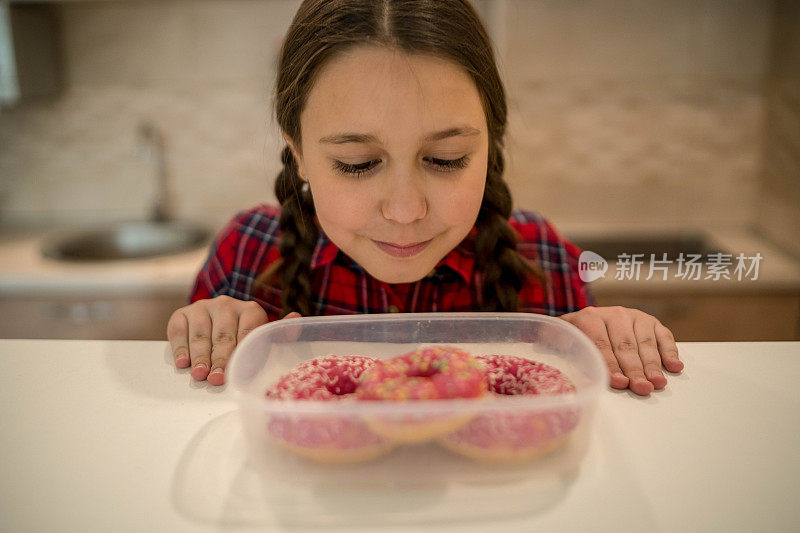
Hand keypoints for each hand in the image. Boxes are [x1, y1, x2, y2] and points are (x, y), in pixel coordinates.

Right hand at [167, 295, 298, 385]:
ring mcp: (203, 307)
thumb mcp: (262, 337)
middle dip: (219, 359)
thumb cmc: (244, 337)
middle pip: (223, 335)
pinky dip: (180, 347)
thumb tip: (297, 318)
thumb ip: (279, 333)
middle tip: (215, 378)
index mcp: (250, 310)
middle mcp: (226, 304)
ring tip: (198, 374)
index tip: (236, 370)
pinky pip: (180, 330)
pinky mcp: (182, 312)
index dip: (241, 352)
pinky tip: (183, 363)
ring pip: (201, 333)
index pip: (247, 332)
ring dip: (199, 355)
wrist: (215, 323)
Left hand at [558, 306, 683, 395]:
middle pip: (625, 345)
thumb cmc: (575, 338)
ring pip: (645, 342)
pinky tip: (674, 367)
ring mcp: (633, 316)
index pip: (600, 343)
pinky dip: (670, 351)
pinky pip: (663, 336)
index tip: (618, 383)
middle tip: (641, 388)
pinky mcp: (650, 322)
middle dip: (634, 369)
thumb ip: (552, 342)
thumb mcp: (560, 338)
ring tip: (657, 383)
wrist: (589, 321)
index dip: (610, 364)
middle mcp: (613, 314)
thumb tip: (538, 347)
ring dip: (652, 364)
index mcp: (588, 318)